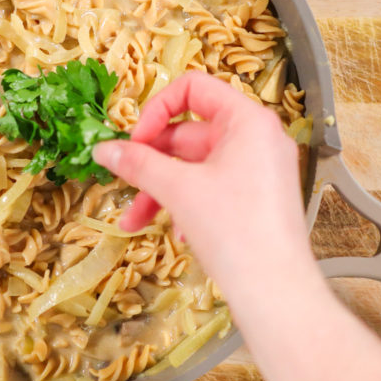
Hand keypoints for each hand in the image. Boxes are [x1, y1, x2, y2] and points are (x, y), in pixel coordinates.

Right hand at [93, 71, 313, 293]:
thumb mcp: (179, 190)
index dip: (156, 110)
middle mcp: (258, 138)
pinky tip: (174, 232)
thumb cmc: (237, 232)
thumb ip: (138, 163)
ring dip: (161, 189)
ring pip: (195, 166)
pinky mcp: (256, 198)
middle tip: (122, 180)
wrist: (276, 292)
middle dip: (151, 161)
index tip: (134, 141)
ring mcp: (259, 169)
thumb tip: (104, 149)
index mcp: (248, 121)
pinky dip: (186, 203)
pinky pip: (211, 187)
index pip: (193, 88)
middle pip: (189, 132)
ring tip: (134, 220)